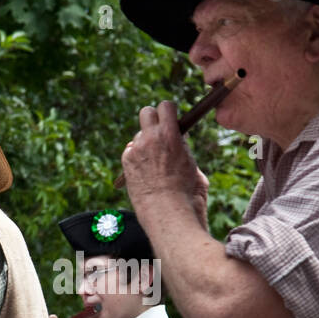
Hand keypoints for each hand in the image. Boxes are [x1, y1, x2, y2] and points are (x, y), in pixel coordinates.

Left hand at [122, 102, 207, 224]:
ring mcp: (136, 149)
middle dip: (153, 119)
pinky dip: (136, 156)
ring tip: (154, 161)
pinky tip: (145, 170)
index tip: (171, 119)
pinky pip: (131, 150)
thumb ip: (183, 148)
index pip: (166, 106)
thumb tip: (179, 141)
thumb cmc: (186, 193)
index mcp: (170, 135)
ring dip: (145, 142)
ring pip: (138, 135)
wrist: (166, 211)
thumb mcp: (192, 165)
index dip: (169, 111)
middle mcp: (150, 138)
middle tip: (159, 132)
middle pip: (146, 112)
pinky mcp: (126, 161)